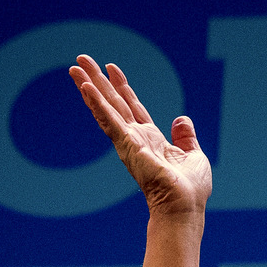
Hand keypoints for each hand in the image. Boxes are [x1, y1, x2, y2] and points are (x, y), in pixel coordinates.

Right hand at [70, 55, 210, 217]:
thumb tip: (182, 119)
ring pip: (105, 107)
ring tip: (74, 67)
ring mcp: (128, 141)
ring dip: (89, 87)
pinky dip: (96, 104)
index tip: (111, 68)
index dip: (122, 87)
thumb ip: (186, 136)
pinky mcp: (127, 145)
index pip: (132, 106)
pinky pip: (109, 120)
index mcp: (150, 139)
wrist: (185, 206)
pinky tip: (85, 88)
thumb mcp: (192, 154)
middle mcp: (135, 138)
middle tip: (80, 60)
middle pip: (113, 102)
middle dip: (97, 81)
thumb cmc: (190, 189)